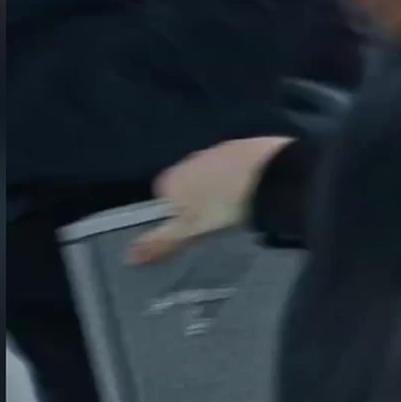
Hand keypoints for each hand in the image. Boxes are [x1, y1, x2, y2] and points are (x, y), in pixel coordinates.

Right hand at [129, 137, 293, 264]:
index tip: (191, 226)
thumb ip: (161, 242)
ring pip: (213, 170)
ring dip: (221, 184)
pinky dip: (244, 174)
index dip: (175, 211)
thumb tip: (128, 256)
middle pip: (188, 180)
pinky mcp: (248, 144)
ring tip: (239, 206)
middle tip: (216, 220)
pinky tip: (257, 188)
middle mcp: (192, 158)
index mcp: (173, 178)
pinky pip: (239, 162)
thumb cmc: (225, 205)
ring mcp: (221, 148)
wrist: (272, 175)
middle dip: (199, 197)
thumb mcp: (192, 230)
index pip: (162, 192)